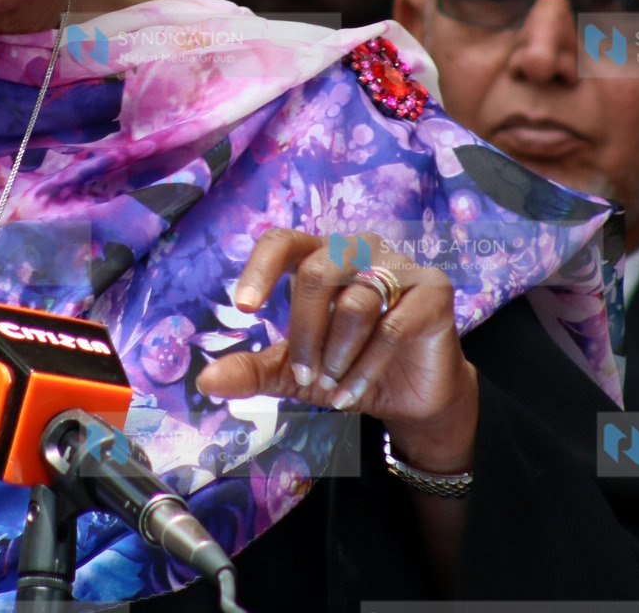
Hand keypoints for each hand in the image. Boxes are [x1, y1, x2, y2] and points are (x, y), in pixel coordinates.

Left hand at [193, 228, 477, 473]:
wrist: (410, 397)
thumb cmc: (348, 367)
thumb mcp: (294, 372)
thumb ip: (253, 371)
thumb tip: (205, 382)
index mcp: (321, 256)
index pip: (283, 241)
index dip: (261, 268)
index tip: (244, 307)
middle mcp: (360, 249)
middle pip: (316, 272)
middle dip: (304, 332)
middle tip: (305, 375)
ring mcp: (400, 266)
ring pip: (355, 302)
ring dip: (337, 355)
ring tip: (332, 387)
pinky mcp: (433, 291)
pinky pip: (391, 327)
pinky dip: (365, 368)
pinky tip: (351, 393)